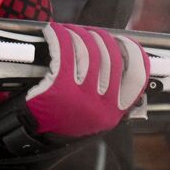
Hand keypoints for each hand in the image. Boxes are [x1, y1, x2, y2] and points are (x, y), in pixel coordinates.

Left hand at [0, 22, 149, 153]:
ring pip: (88, 51)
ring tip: (71, 31)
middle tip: (90, 33)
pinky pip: (64, 52)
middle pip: (111, 57)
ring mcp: (80, 96)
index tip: (125, 42)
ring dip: (79, 34)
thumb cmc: (62, 121)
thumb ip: (109, 91)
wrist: (32, 137)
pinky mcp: (59, 87)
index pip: (136, 77)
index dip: (134, 54)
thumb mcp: (93, 114)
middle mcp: (100, 105)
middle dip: (102, 38)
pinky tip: (55, 32)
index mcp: (113, 111)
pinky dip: (60, 37)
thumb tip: (114, 55)